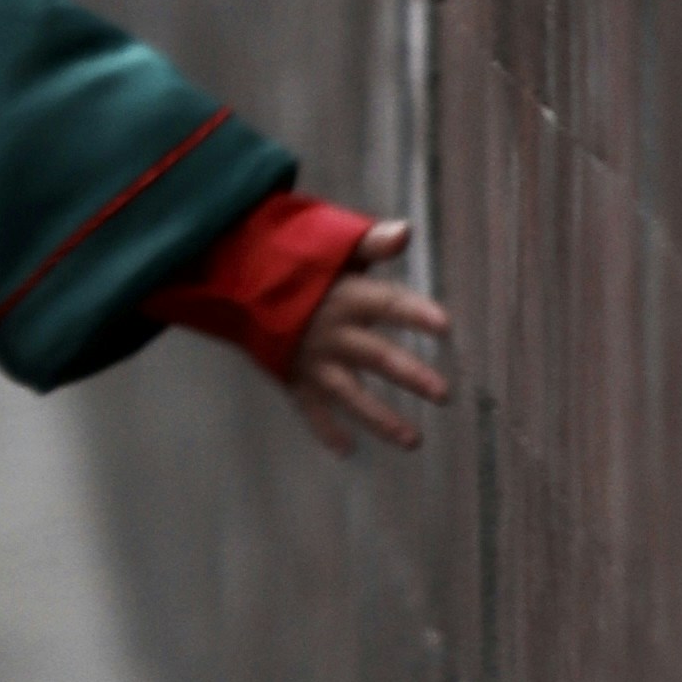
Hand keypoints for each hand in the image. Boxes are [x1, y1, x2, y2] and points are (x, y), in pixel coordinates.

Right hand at [291, 226, 451, 455]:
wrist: (236, 281)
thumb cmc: (297, 264)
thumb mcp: (332, 248)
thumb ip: (371, 243)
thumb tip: (406, 231)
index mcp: (344, 296)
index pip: (387, 303)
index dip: (415, 313)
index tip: (445, 327)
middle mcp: (331, 332)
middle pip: (376, 356)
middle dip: (410, 375)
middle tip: (444, 395)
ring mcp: (312, 361)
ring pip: (349, 394)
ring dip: (380, 418)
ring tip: (414, 440)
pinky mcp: (294, 378)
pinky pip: (310, 410)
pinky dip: (325, 430)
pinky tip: (347, 450)